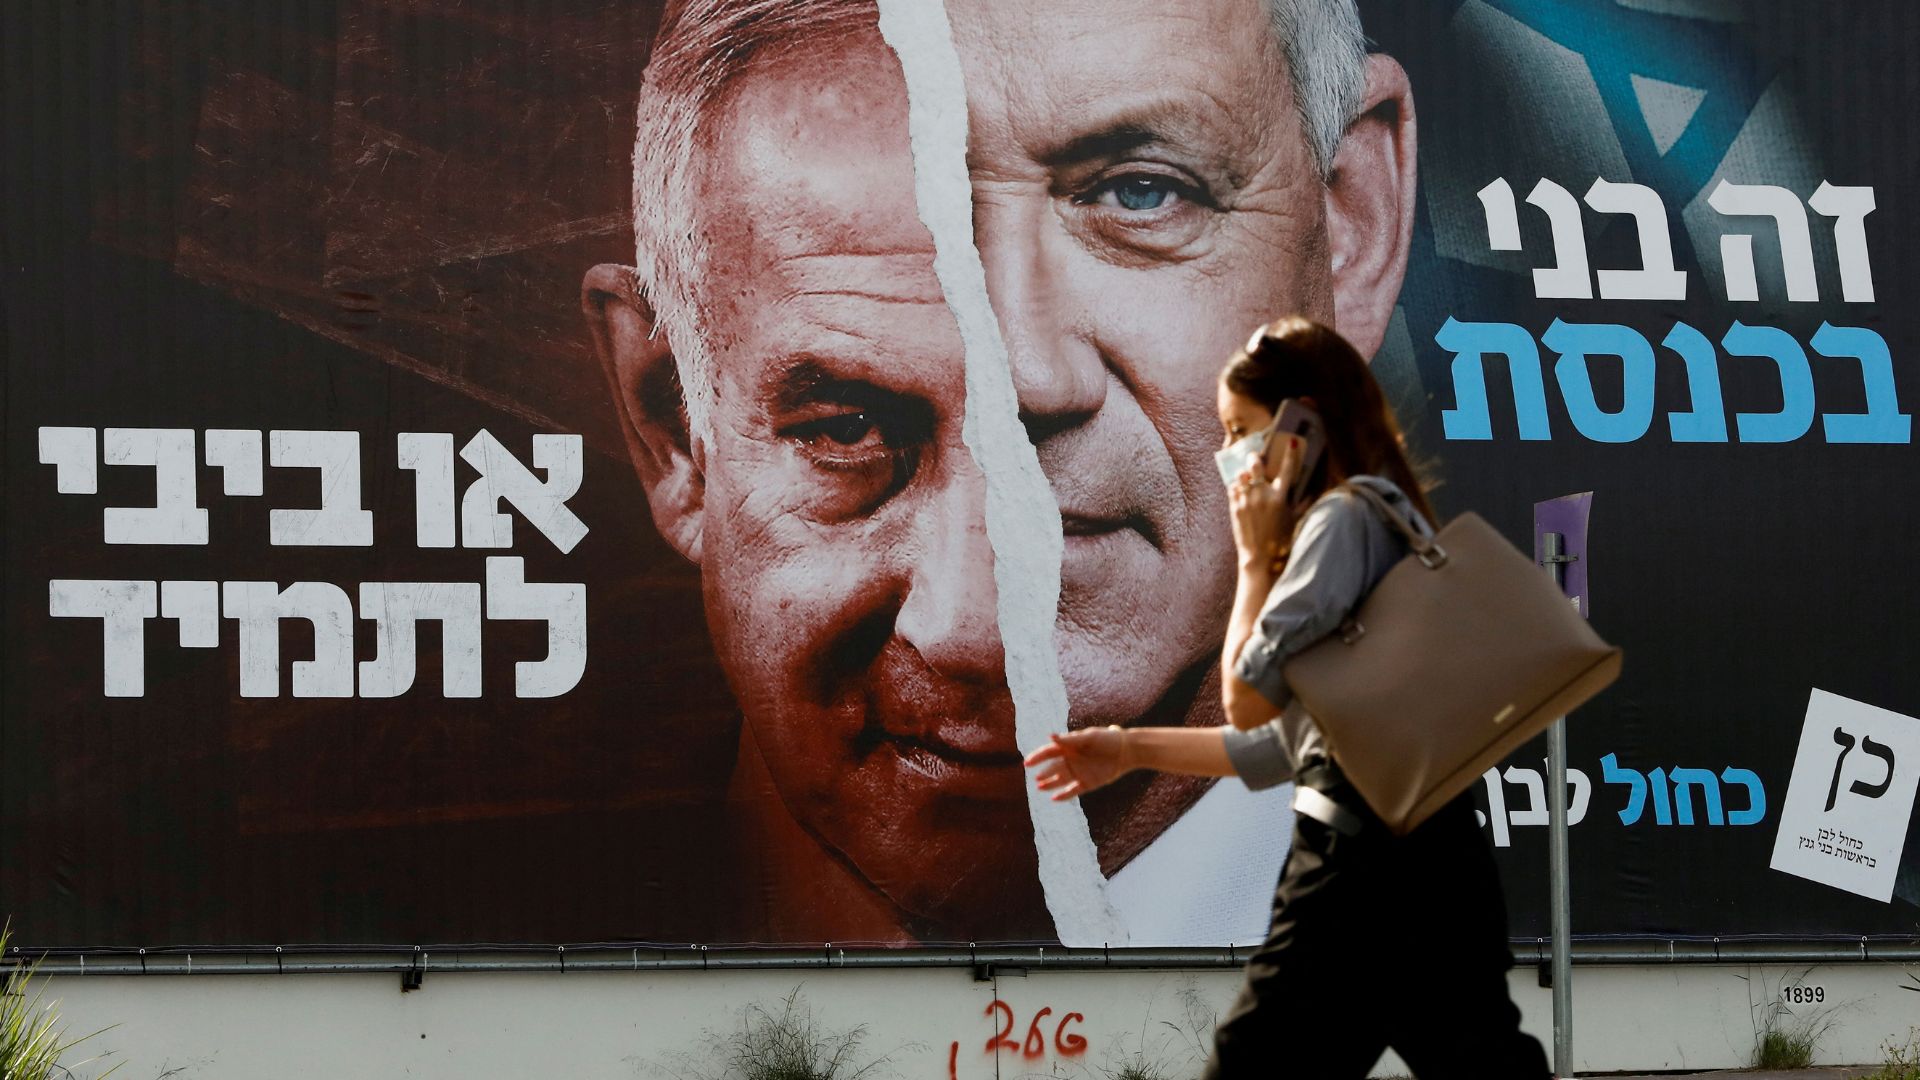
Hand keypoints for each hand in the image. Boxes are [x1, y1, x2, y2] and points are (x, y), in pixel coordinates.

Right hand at [1023, 727, 1133, 801]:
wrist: (1126, 750)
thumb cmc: (1107, 739)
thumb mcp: (1088, 738)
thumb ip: (1069, 740)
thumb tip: (1050, 736)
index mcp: (1069, 747)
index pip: (1049, 752)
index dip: (1037, 757)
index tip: (1027, 762)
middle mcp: (1071, 760)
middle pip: (1053, 768)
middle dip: (1043, 773)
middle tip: (1035, 778)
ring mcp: (1078, 772)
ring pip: (1060, 780)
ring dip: (1049, 783)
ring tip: (1039, 787)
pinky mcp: (1087, 783)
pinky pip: (1072, 791)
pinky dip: (1063, 795)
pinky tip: (1054, 798)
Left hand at [1228, 435, 1302, 570]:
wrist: (1260, 558)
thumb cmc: (1281, 541)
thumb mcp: (1294, 521)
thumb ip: (1301, 505)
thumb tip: (1310, 494)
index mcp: (1280, 497)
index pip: (1288, 469)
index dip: (1292, 453)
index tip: (1292, 441)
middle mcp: (1262, 495)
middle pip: (1255, 465)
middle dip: (1255, 458)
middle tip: (1256, 458)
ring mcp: (1246, 499)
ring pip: (1241, 476)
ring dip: (1244, 475)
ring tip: (1247, 480)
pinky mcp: (1234, 506)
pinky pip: (1233, 487)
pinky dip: (1237, 487)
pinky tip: (1241, 492)